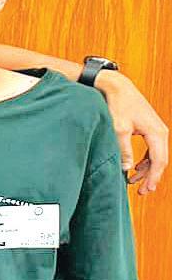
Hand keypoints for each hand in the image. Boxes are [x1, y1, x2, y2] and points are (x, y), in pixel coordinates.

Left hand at [100, 71, 167, 192]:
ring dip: (147, 170)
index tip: (146, 190)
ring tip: (134, 182)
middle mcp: (160, 132)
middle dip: (151, 177)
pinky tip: (135, 168)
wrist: (118, 88)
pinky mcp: (149, 129)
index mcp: (156, 133)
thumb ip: (123, 149)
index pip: (159, 161)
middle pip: (160, 160)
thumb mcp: (118, 129)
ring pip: (156, 156)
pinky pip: (151, 150)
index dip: (153, 177)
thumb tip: (126, 168)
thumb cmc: (118, 105)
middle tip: (141, 192)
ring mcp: (156, 130)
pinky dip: (145, 161)